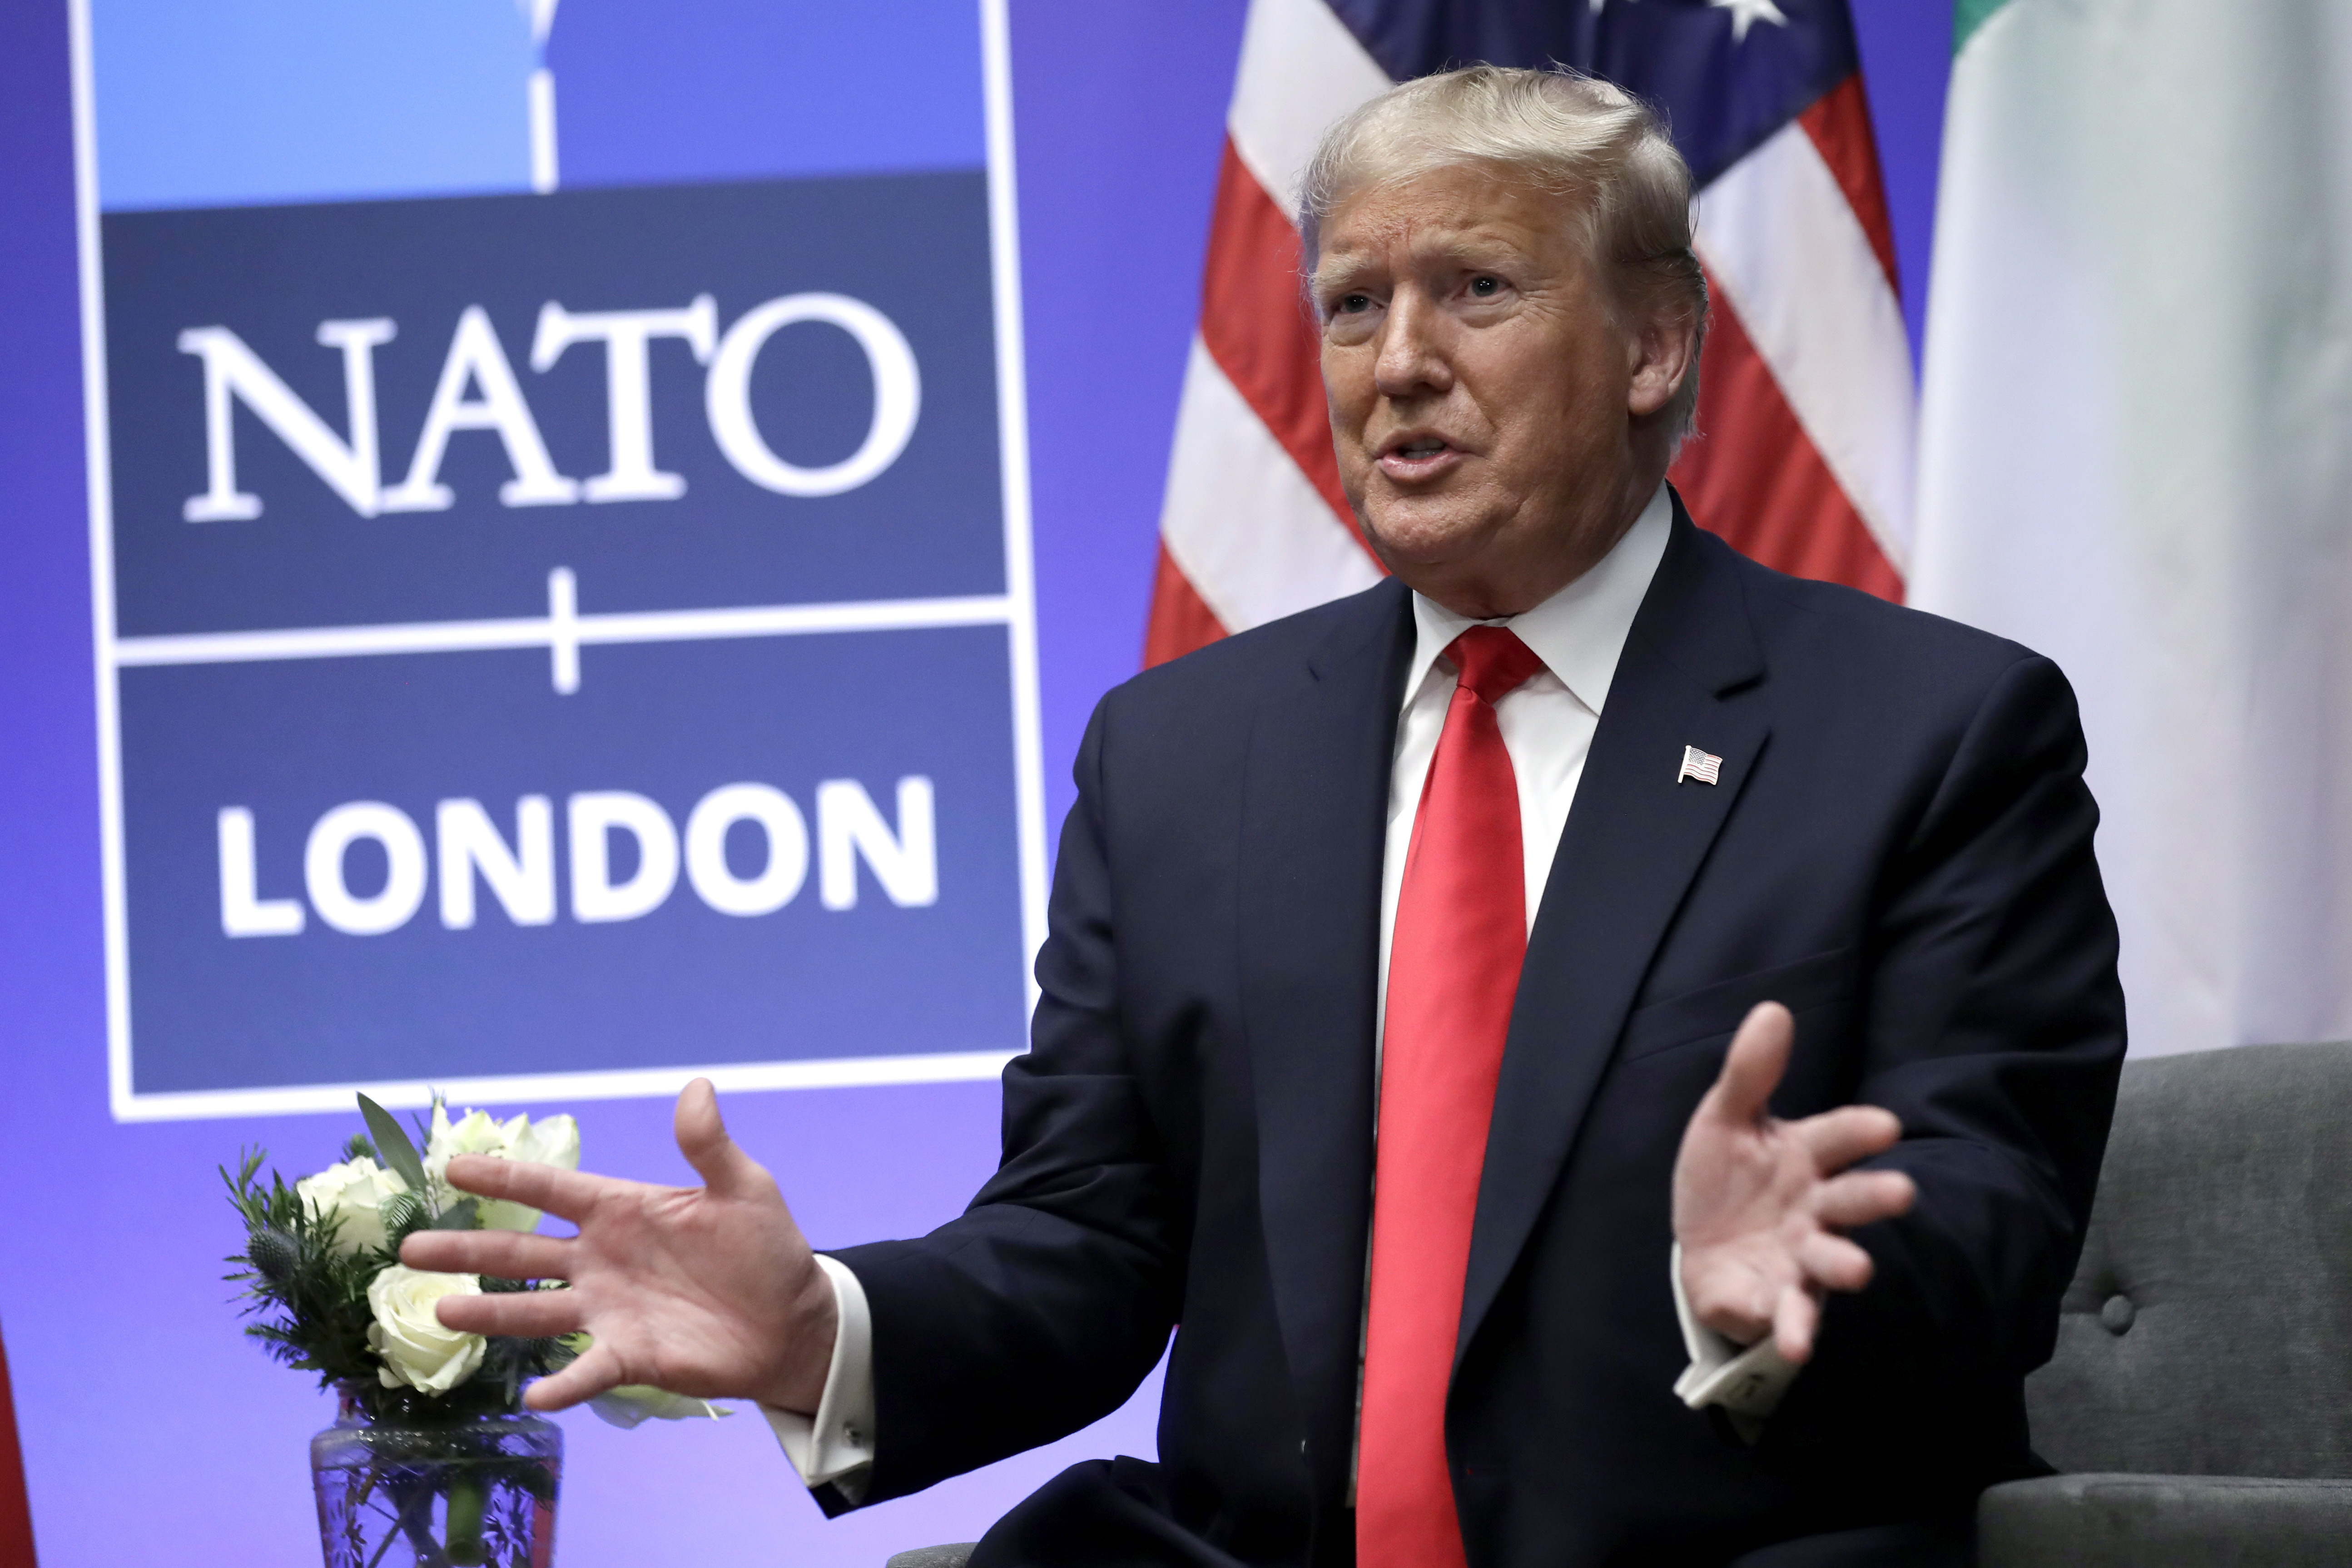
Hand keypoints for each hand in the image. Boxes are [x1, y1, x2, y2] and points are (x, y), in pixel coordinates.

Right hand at [399, 1079, 838, 1413]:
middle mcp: (601, 1260)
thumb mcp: (744, 1188)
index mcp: (622, 1211)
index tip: (452, 1168)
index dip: (504, 1179)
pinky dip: (561, 1384)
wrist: (792, 1320)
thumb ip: (710, 1145)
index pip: (551, 1191)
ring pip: (534, 1311)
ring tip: (441, 1308)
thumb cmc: (765, 1249)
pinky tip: (531, 1393)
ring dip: (489, 1313)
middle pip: (521, 1253)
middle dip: (466, 1249)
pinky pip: (586, 1370)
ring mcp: (608, 1310)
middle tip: (408, 1248)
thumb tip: (699, 1087)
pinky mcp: (629, 1355)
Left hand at [1672, 1002, 1915, 1363]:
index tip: (1883, 1125)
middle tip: (1901, 1192)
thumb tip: (1772, 1008)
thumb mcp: (1725, 1119)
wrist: (1700, 1242)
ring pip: (1828, 1261)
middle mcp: (1814, 1209)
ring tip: (1859, 1271)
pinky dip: (1792, 1328)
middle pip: (1848, 1200)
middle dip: (1873, 1196)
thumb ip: (1749, 1073)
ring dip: (1843, 1264)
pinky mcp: (1775, 1300)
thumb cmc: (1726, 1177)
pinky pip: (1787, 1314)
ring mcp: (1799, 1258)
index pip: (1837, 1138)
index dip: (1859, 1131)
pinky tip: (1796, 1343)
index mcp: (1805, 1158)